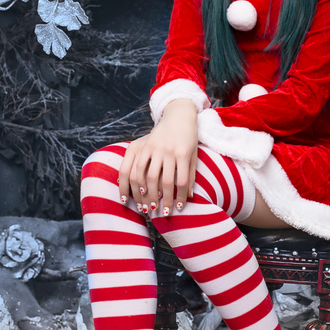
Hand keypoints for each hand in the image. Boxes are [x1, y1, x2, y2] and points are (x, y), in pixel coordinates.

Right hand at [118, 99, 198, 215]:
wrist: (179, 115)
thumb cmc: (189, 138)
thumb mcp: (194, 154)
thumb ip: (191, 175)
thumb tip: (188, 197)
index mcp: (183, 153)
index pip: (182, 181)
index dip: (179, 196)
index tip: (178, 208)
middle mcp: (168, 151)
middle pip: (165, 181)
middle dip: (163, 200)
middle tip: (162, 213)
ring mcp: (155, 147)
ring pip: (148, 176)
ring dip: (147, 194)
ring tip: (149, 206)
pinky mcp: (144, 144)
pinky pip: (137, 166)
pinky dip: (136, 180)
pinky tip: (137, 191)